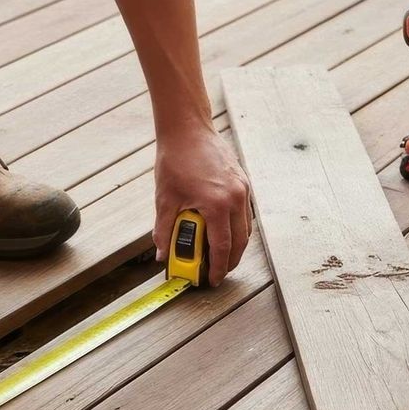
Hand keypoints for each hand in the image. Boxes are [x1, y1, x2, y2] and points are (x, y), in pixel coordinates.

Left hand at [153, 125, 250, 285]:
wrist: (188, 129)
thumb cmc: (175, 160)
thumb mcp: (165, 199)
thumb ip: (165, 230)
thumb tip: (162, 254)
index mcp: (217, 204)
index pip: (222, 246)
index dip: (219, 267)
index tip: (213, 280)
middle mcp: (236, 197)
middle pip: (240, 241)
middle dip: (231, 261)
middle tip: (219, 272)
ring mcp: (243, 189)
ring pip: (246, 228)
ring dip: (236, 245)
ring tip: (222, 256)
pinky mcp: (243, 182)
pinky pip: (245, 214)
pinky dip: (238, 228)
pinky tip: (224, 232)